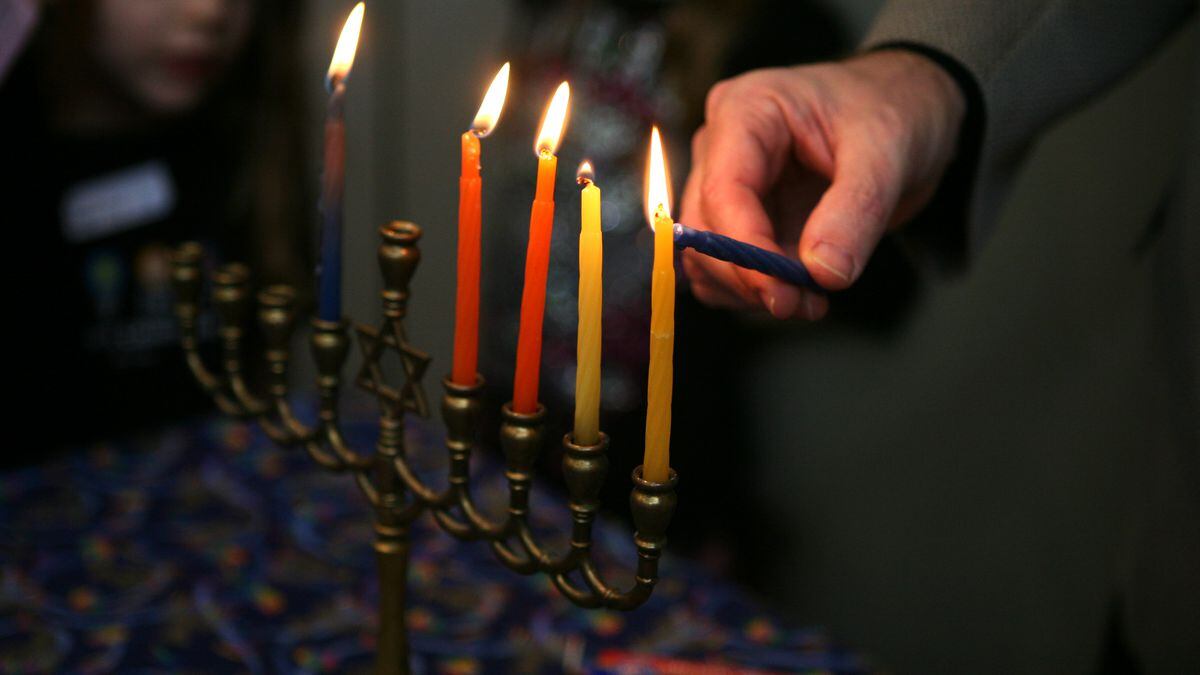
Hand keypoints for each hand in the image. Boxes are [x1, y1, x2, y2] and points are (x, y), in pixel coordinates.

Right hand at [680, 49, 965, 318]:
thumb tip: (822, 272)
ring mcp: (724, 183)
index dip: (745, 248)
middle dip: (749, 276)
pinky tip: (802, 291)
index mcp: (746, 110)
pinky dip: (755, 291)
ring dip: (750, 290)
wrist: (905, 113)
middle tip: (807, 304)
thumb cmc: (891, 111)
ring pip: (705, 256)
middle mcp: (721, 146)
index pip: (723, 190)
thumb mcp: (887, 154)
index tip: (783, 293)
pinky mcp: (739, 217)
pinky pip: (724, 269)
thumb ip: (855, 211)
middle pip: (704, 228)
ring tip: (812, 298)